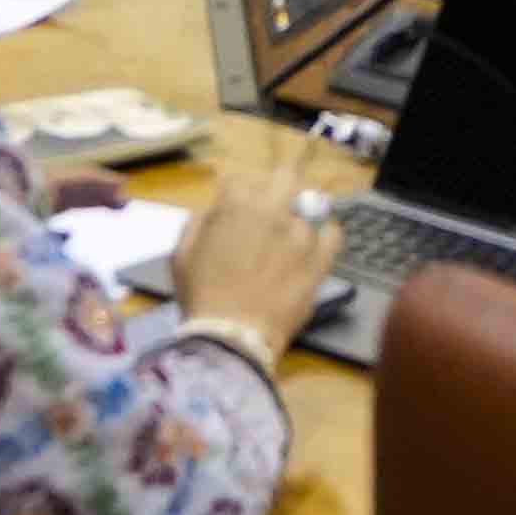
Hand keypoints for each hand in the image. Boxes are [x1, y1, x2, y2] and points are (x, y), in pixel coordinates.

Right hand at [172, 178, 331, 356]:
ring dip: (298, 219)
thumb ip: (199, 223)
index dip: (236, 198)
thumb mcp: (182, 255)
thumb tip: (215, 210)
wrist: (231, 336)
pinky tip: (314, 247)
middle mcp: (273, 211)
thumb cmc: (202, 297)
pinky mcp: (320, 259)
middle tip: (271, 212)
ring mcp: (301, 234)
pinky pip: (333, 233)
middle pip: (285, 177)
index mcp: (237, 206)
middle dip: (276, 189)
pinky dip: (325, 236)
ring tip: (288, 242)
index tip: (236, 213)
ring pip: (309, 207)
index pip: (240, 181)